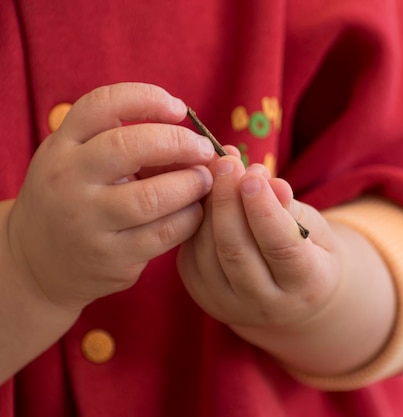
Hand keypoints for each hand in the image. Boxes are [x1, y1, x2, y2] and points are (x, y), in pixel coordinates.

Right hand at [7, 83, 214, 310]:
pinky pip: (164, 233)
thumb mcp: (82, 162)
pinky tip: (195, 211)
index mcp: (63, 146)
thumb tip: (196, 141)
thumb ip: (126, 144)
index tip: (180, 109)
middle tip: (204, 149)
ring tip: (205, 180)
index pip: (102, 105)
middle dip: (179, 143)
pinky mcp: (110, 257)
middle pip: (129, 146)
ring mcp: (87, 221)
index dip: (147, 98)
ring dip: (191, 184)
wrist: (40, 261)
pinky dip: (190, 217)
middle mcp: (68, 180)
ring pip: (152, 196)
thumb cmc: (77, 199)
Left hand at [178, 155, 340, 329]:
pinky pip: (192, 253)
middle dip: (228, 201)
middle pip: (236, 251)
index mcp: (307, 286)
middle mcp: (267, 305)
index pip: (282, 249)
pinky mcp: (203, 295)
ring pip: (208, 251)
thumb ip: (291, 209)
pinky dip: (196, 218)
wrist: (290, 296)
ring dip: (208, 204)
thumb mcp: (314, 228)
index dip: (265, 211)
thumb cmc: (308, 251)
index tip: (253, 175)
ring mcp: (230, 305)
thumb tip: (270, 182)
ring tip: (218, 168)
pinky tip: (205, 191)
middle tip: (227, 162)